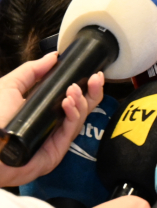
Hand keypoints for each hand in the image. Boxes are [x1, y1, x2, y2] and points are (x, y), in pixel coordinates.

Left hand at [0, 52, 104, 186]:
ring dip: (82, 100)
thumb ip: (31, 71)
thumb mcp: (9, 87)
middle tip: (96, 78)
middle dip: (92, 91)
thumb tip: (53, 57)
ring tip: (73, 90)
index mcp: (42, 108)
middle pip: (82, 106)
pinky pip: (72, 130)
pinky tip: (69, 103)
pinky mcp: (57, 150)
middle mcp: (51, 122)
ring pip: (80, 117)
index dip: (84, 84)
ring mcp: (55, 137)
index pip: (70, 95)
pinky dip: (74, 115)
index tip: (91, 72)